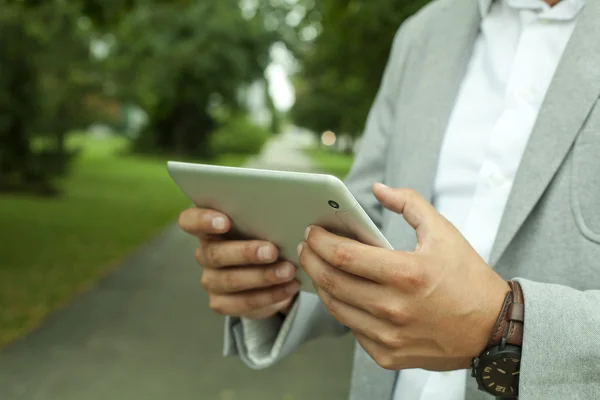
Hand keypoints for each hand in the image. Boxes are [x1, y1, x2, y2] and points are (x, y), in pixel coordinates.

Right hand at [179, 208, 299, 319]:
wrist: (268, 272)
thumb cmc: (263, 239)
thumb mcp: (261, 226)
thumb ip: (262, 219)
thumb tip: (283, 215)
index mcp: (208, 228)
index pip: (190, 221)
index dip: (202, 220)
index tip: (224, 222)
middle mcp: (205, 254)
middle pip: (215, 254)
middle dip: (246, 253)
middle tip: (272, 251)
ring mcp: (211, 280)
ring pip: (231, 280)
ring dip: (263, 276)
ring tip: (288, 272)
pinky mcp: (221, 303)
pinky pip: (243, 303)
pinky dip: (270, 295)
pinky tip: (289, 287)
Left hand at [298, 183, 509, 370]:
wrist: (492, 330)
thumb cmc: (467, 278)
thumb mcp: (443, 232)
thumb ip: (409, 204)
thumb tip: (377, 189)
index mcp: (406, 274)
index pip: (344, 256)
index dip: (320, 241)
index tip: (312, 231)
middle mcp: (394, 308)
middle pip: (332, 282)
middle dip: (311, 260)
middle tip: (306, 247)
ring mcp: (389, 336)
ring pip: (336, 308)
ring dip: (321, 285)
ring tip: (317, 267)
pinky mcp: (388, 355)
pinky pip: (352, 330)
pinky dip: (343, 310)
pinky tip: (342, 294)